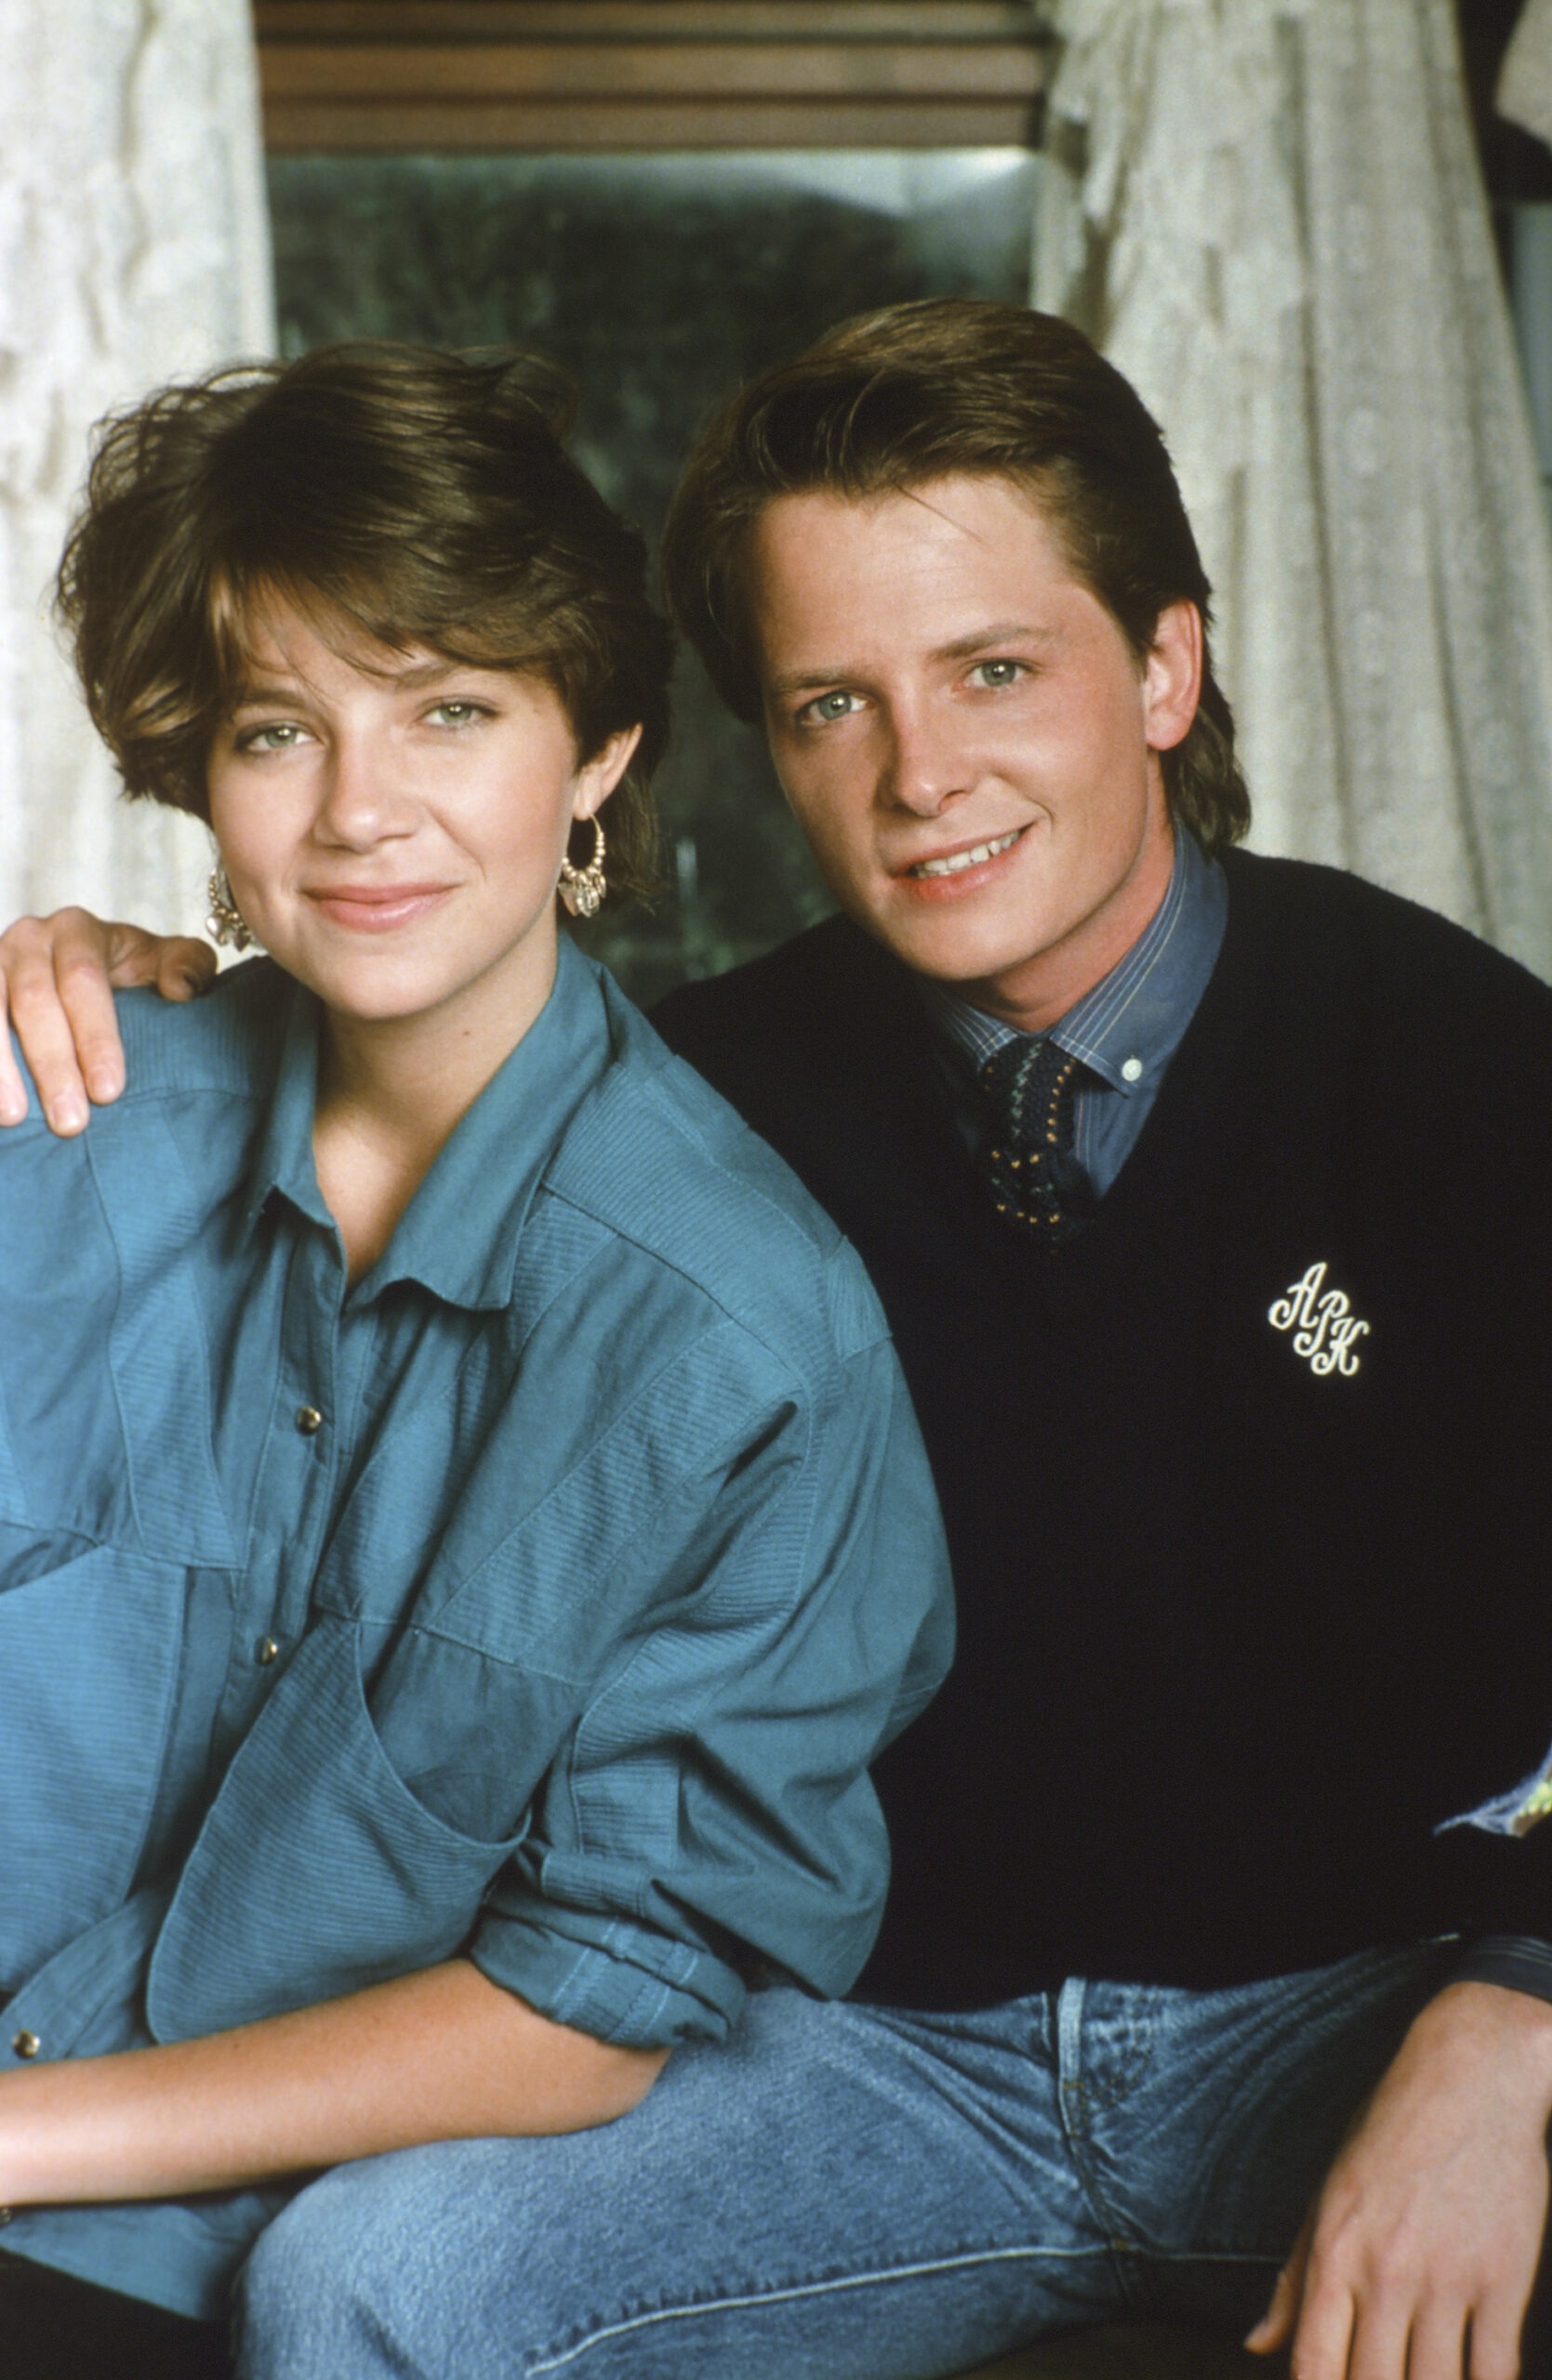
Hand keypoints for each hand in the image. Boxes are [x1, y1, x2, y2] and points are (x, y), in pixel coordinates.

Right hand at [0, 908, 212, 1134]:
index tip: (109, 1091)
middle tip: (70, 1122)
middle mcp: (27, 939)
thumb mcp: (164, 960)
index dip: (95, 1037)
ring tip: (13, 1118)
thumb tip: (179, 989)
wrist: (81, 960)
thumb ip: (187, 966)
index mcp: (78, 930)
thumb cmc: (127, 971)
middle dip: (51, 1065)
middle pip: (33, 1001)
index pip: (84, 981)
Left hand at [1246, 1982, 1551, 2379]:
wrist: (1472, 2077)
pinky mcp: (1503, 2281)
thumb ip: (1294, 2278)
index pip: (1314, 2366)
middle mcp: (1385, 2273)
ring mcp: (1447, 2280)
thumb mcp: (1328, 2195)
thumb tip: (1256, 2343)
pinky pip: (1494, 2373)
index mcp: (1334, 2252)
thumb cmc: (1391, 2133)